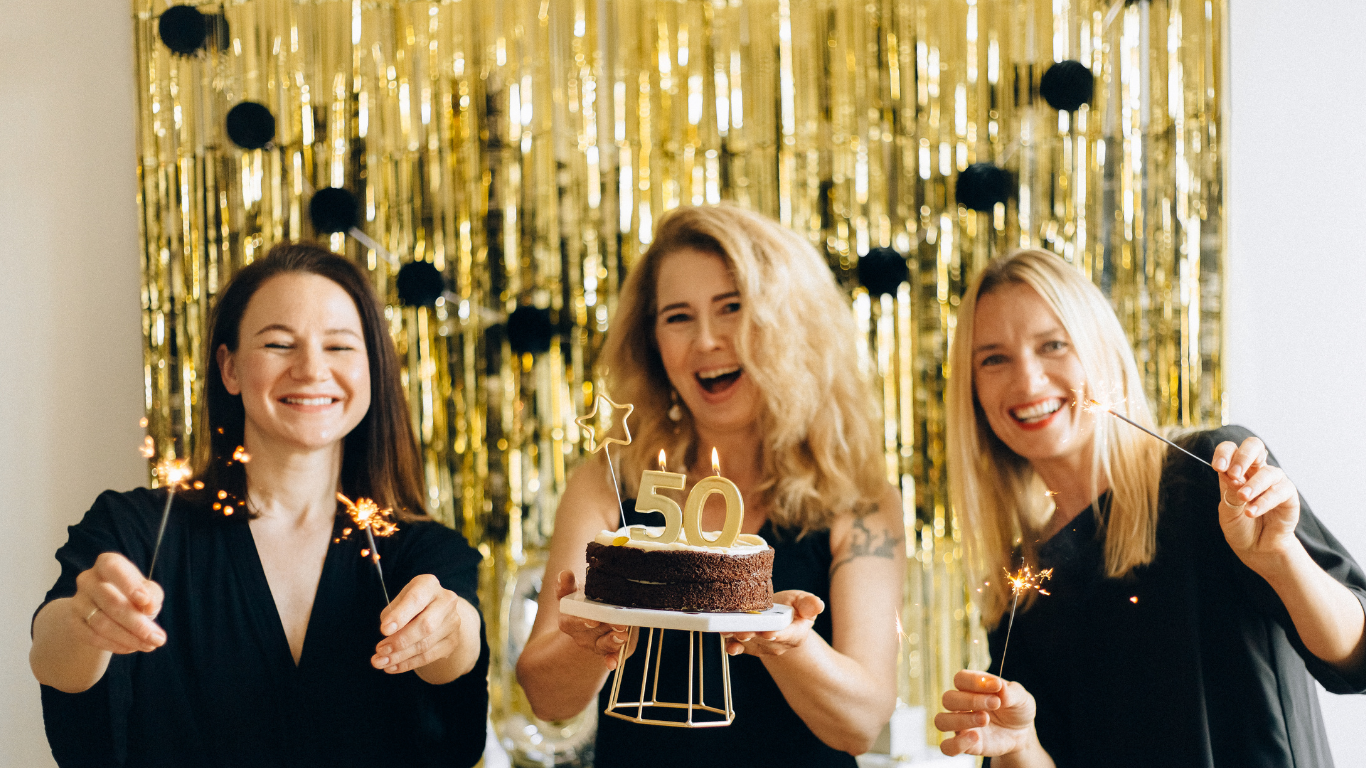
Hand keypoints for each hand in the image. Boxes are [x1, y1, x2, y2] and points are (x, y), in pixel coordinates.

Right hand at [72, 552, 165, 653]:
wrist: (107, 610)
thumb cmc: (133, 595)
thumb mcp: (148, 591)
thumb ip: (152, 595)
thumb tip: (147, 605)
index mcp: (107, 564)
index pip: (113, 568)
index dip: (129, 585)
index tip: (146, 602)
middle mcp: (88, 580)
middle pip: (111, 603)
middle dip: (138, 624)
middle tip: (158, 639)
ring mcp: (78, 602)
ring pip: (102, 624)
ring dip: (129, 638)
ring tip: (149, 645)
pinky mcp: (74, 622)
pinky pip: (92, 637)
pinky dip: (114, 645)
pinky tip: (132, 647)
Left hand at [372, 574, 467, 673]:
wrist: (434, 612)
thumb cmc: (409, 605)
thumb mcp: (398, 602)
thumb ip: (392, 615)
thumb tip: (388, 637)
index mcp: (429, 585)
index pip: (416, 600)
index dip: (400, 616)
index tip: (383, 630)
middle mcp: (446, 601)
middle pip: (426, 625)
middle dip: (400, 640)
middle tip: (379, 650)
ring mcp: (453, 622)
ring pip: (426, 644)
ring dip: (400, 656)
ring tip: (380, 662)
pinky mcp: (452, 641)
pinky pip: (429, 656)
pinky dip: (408, 664)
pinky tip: (391, 667)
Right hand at [554, 571, 634, 668]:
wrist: (597, 609)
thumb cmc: (585, 597)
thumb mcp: (574, 590)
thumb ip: (568, 585)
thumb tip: (564, 575)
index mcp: (568, 618)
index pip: (571, 621)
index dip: (582, 621)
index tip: (594, 620)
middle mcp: (579, 633)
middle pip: (591, 632)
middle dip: (606, 627)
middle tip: (619, 623)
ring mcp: (592, 643)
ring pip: (601, 644)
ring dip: (612, 642)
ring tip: (622, 636)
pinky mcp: (606, 649)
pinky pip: (609, 656)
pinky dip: (612, 659)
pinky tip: (614, 662)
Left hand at [720, 590, 823, 656]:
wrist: (778, 618)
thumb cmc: (791, 608)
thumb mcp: (803, 601)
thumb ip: (809, 604)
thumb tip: (818, 605)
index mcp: (794, 634)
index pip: (786, 635)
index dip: (777, 634)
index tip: (769, 632)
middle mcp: (776, 644)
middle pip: (763, 641)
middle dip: (752, 635)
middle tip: (743, 630)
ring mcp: (760, 646)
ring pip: (748, 644)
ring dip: (737, 638)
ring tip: (728, 630)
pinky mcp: (745, 645)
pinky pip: (737, 648)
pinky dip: (730, 646)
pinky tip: (725, 641)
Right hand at [935, 670, 1038, 756]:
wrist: (1022, 733)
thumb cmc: (1017, 709)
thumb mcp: (1021, 697)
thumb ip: (1011, 692)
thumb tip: (998, 686)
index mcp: (971, 687)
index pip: (960, 678)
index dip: (974, 681)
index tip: (997, 685)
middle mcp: (960, 705)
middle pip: (948, 698)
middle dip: (971, 700)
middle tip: (995, 703)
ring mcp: (960, 726)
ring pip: (941, 721)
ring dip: (961, 719)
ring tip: (985, 719)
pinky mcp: (966, 745)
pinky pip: (947, 747)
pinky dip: (957, 744)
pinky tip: (976, 738)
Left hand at [1211, 436, 1300, 564]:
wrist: (1256, 549)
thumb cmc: (1240, 527)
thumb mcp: (1228, 510)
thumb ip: (1229, 492)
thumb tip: (1230, 474)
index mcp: (1236, 471)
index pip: (1231, 449)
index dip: (1224, 453)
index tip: (1218, 467)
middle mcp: (1256, 472)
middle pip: (1254, 446)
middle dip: (1243, 456)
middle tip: (1234, 474)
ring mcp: (1274, 482)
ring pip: (1268, 471)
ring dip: (1253, 485)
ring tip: (1243, 498)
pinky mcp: (1288, 495)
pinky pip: (1280, 491)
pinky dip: (1264, 500)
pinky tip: (1252, 511)